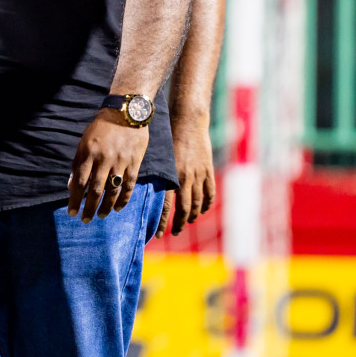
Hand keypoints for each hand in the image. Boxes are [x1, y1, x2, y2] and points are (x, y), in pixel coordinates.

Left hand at [68, 110, 150, 223]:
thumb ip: (78, 164)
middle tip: (85, 220)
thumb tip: (70, 186)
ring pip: (112, 190)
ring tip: (101, 216)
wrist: (125, 114)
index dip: (75, 199)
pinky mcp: (134, 163)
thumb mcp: (84, 142)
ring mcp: (120, 162)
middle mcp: (103, 159)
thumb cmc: (101, 129)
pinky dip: (123, 199)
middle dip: (89, 208)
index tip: (71, 212)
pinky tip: (118, 208)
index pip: (79, 181)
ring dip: (106, 206)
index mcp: (88, 153)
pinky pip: (128, 186)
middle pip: (95, 190)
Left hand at [157, 119, 215, 238]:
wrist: (188, 122)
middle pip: (185, 209)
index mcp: (170, 175)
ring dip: (194, 215)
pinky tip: (202, 209)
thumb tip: (146, 188)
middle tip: (176, 232)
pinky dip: (207, 204)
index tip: (159, 234)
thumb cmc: (168, 136)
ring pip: (198, 203)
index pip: (166, 205)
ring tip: (188, 221)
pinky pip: (210, 193)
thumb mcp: (159, 155)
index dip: (163, 222)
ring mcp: (199, 175)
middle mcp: (185, 178)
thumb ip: (156, 172)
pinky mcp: (208, 170)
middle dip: (180, 223)